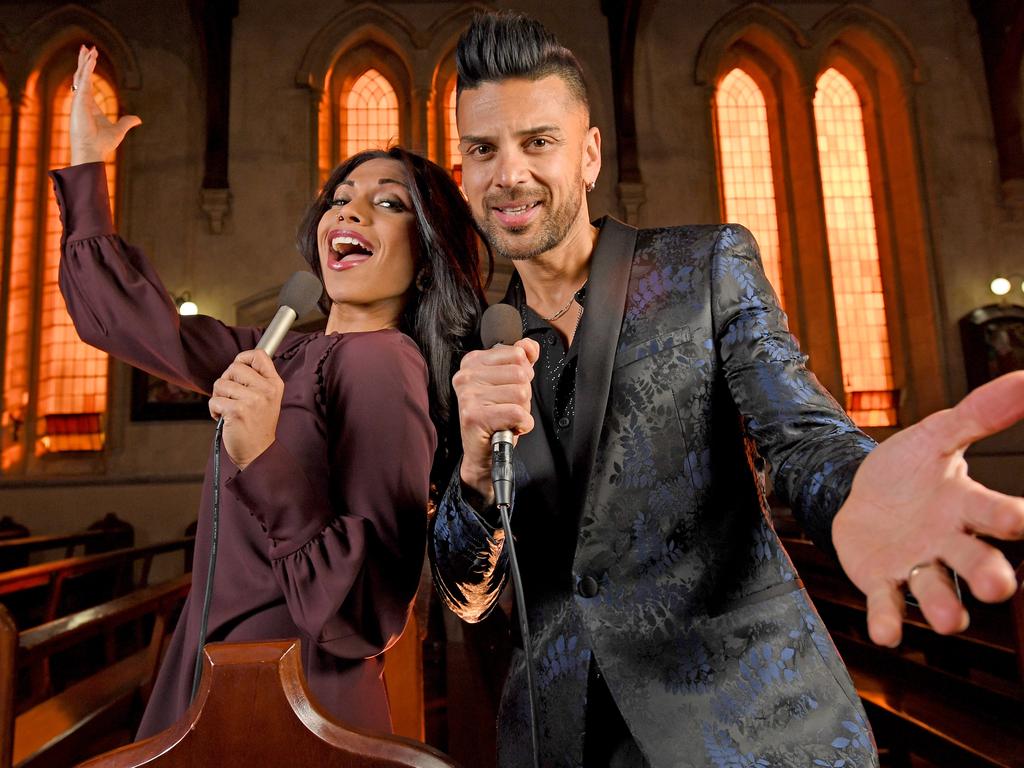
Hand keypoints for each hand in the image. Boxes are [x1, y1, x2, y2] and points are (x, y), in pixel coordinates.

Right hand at [70, 45, 140, 164]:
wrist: (93, 151)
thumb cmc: (102, 144)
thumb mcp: (119, 130)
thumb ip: (127, 122)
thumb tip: (138, 119)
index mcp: (89, 105)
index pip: (87, 83)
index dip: (88, 70)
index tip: (91, 58)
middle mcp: (82, 101)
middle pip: (82, 76)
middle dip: (84, 62)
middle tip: (86, 48)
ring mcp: (79, 101)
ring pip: (81, 76)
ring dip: (84, 62)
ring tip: (87, 49)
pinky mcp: (79, 101)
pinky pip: (83, 82)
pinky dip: (87, 70)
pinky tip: (91, 60)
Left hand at [209, 350, 283, 470]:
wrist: (258, 453)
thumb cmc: (258, 425)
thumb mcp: (267, 399)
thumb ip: (257, 379)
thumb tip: (239, 361)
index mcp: (274, 384)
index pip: (259, 355)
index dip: (243, 358)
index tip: (238, 371)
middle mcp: (266, 390)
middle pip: (235, 367)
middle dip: (226, 380)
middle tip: (231, 397)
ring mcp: (253, 400)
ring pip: (221, 383)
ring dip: (219, 397)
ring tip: (229, 409)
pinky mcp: (237, 411)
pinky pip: (214, 400)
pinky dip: (214, 410)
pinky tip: (224, 418)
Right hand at [452, 339, 539, 503]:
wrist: (482, 452)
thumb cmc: (495, 416)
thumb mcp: (509, 382)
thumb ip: (521, 359)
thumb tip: (528, 345)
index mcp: (473, 361)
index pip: (517, 354)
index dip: (523, 374)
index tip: (508, 389)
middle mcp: (467, 376)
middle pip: (521, 374)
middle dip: (524, 395)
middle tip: (508, 407)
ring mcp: (469, 395)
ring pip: (521, 394)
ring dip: (523, 411)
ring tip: (507, 418)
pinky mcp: (475, 416)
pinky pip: (518, 413)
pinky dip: (523, 424)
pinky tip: (510, 427)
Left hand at [832, 370, 1023, 646]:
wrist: (860, 490)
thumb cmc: (911, 467)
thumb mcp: (938, 435)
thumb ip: (979, 413)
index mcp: (968, 506)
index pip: (998, 514)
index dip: (1012, 518)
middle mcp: (950, 542)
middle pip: (975, 563)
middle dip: (988, 575)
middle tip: (999, 587)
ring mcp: (917, 565)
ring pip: (937, 592)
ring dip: (942, 606)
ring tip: (945, 619)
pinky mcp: (882, 581)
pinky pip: (887, 605)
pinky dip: (887, 620)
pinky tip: (886, 633)